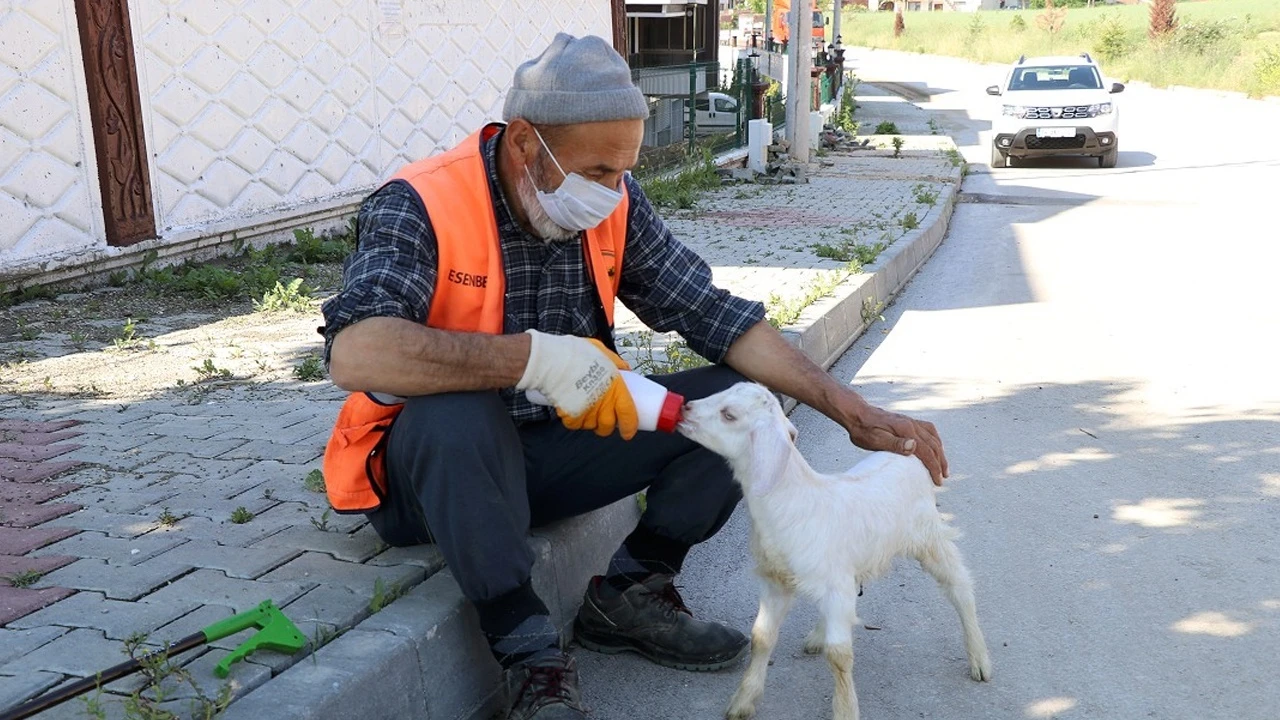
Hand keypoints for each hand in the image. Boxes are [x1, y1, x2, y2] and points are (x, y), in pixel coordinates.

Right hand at [516, 331, 638, 438]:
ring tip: (583, 409)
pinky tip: (571, 410)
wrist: (551, 361)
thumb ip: (614, 361)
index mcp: (615, 387)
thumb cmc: (575, 353)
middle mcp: (603, 402)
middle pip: (608, 426)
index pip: (628, 414)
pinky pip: (574, 425)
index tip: (628, 432)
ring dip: (588, 422)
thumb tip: (625, 368)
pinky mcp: (571, 416)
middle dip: (605, 427)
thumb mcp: (601, 351)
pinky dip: (573, 421)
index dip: (629, 427)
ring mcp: (587, 410)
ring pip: (590, 426)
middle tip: (602, 420)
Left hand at [846, 404, 948, 485]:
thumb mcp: (875, 440)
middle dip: (940, 462)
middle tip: (943, 478)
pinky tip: (935, 448)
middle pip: (933, 445)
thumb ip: (894, 444)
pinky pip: (928, 430)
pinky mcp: (907, 421)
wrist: (856, 414)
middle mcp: (912, 424)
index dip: (934, 467)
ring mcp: (911, 421)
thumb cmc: (863, 429)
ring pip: (933, 437)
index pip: (926, 451)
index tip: (938, 481)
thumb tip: (914, 446)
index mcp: (906, 429)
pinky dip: (935, 441)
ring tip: (943, 467)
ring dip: (941, 453)